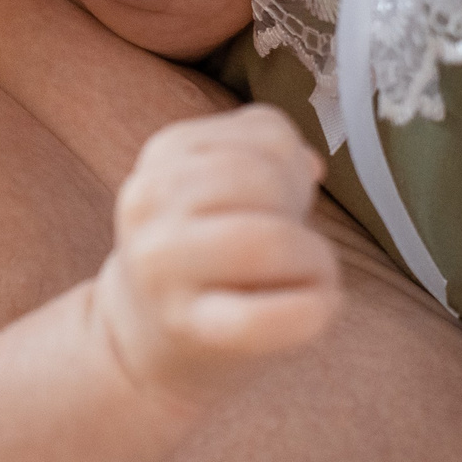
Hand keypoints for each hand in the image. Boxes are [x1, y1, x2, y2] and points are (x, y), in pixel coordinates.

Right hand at [91, 107, 341, 406]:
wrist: (145, 328)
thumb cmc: (204, 250)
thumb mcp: (221, 181)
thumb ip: (269, 153)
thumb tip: (310, 166)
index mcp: (167, 151)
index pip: (267, 133)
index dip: (297, 168)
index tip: (282, 201)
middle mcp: (151, 201)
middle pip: (262, 181)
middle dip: (301, 213)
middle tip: (301, 246)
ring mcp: (162, 266)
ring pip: (265, 241)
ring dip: (315, 259)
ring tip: (313, 275)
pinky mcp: (186, 326)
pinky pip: (260, 317)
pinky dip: (310, 309)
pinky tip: (316, 307)